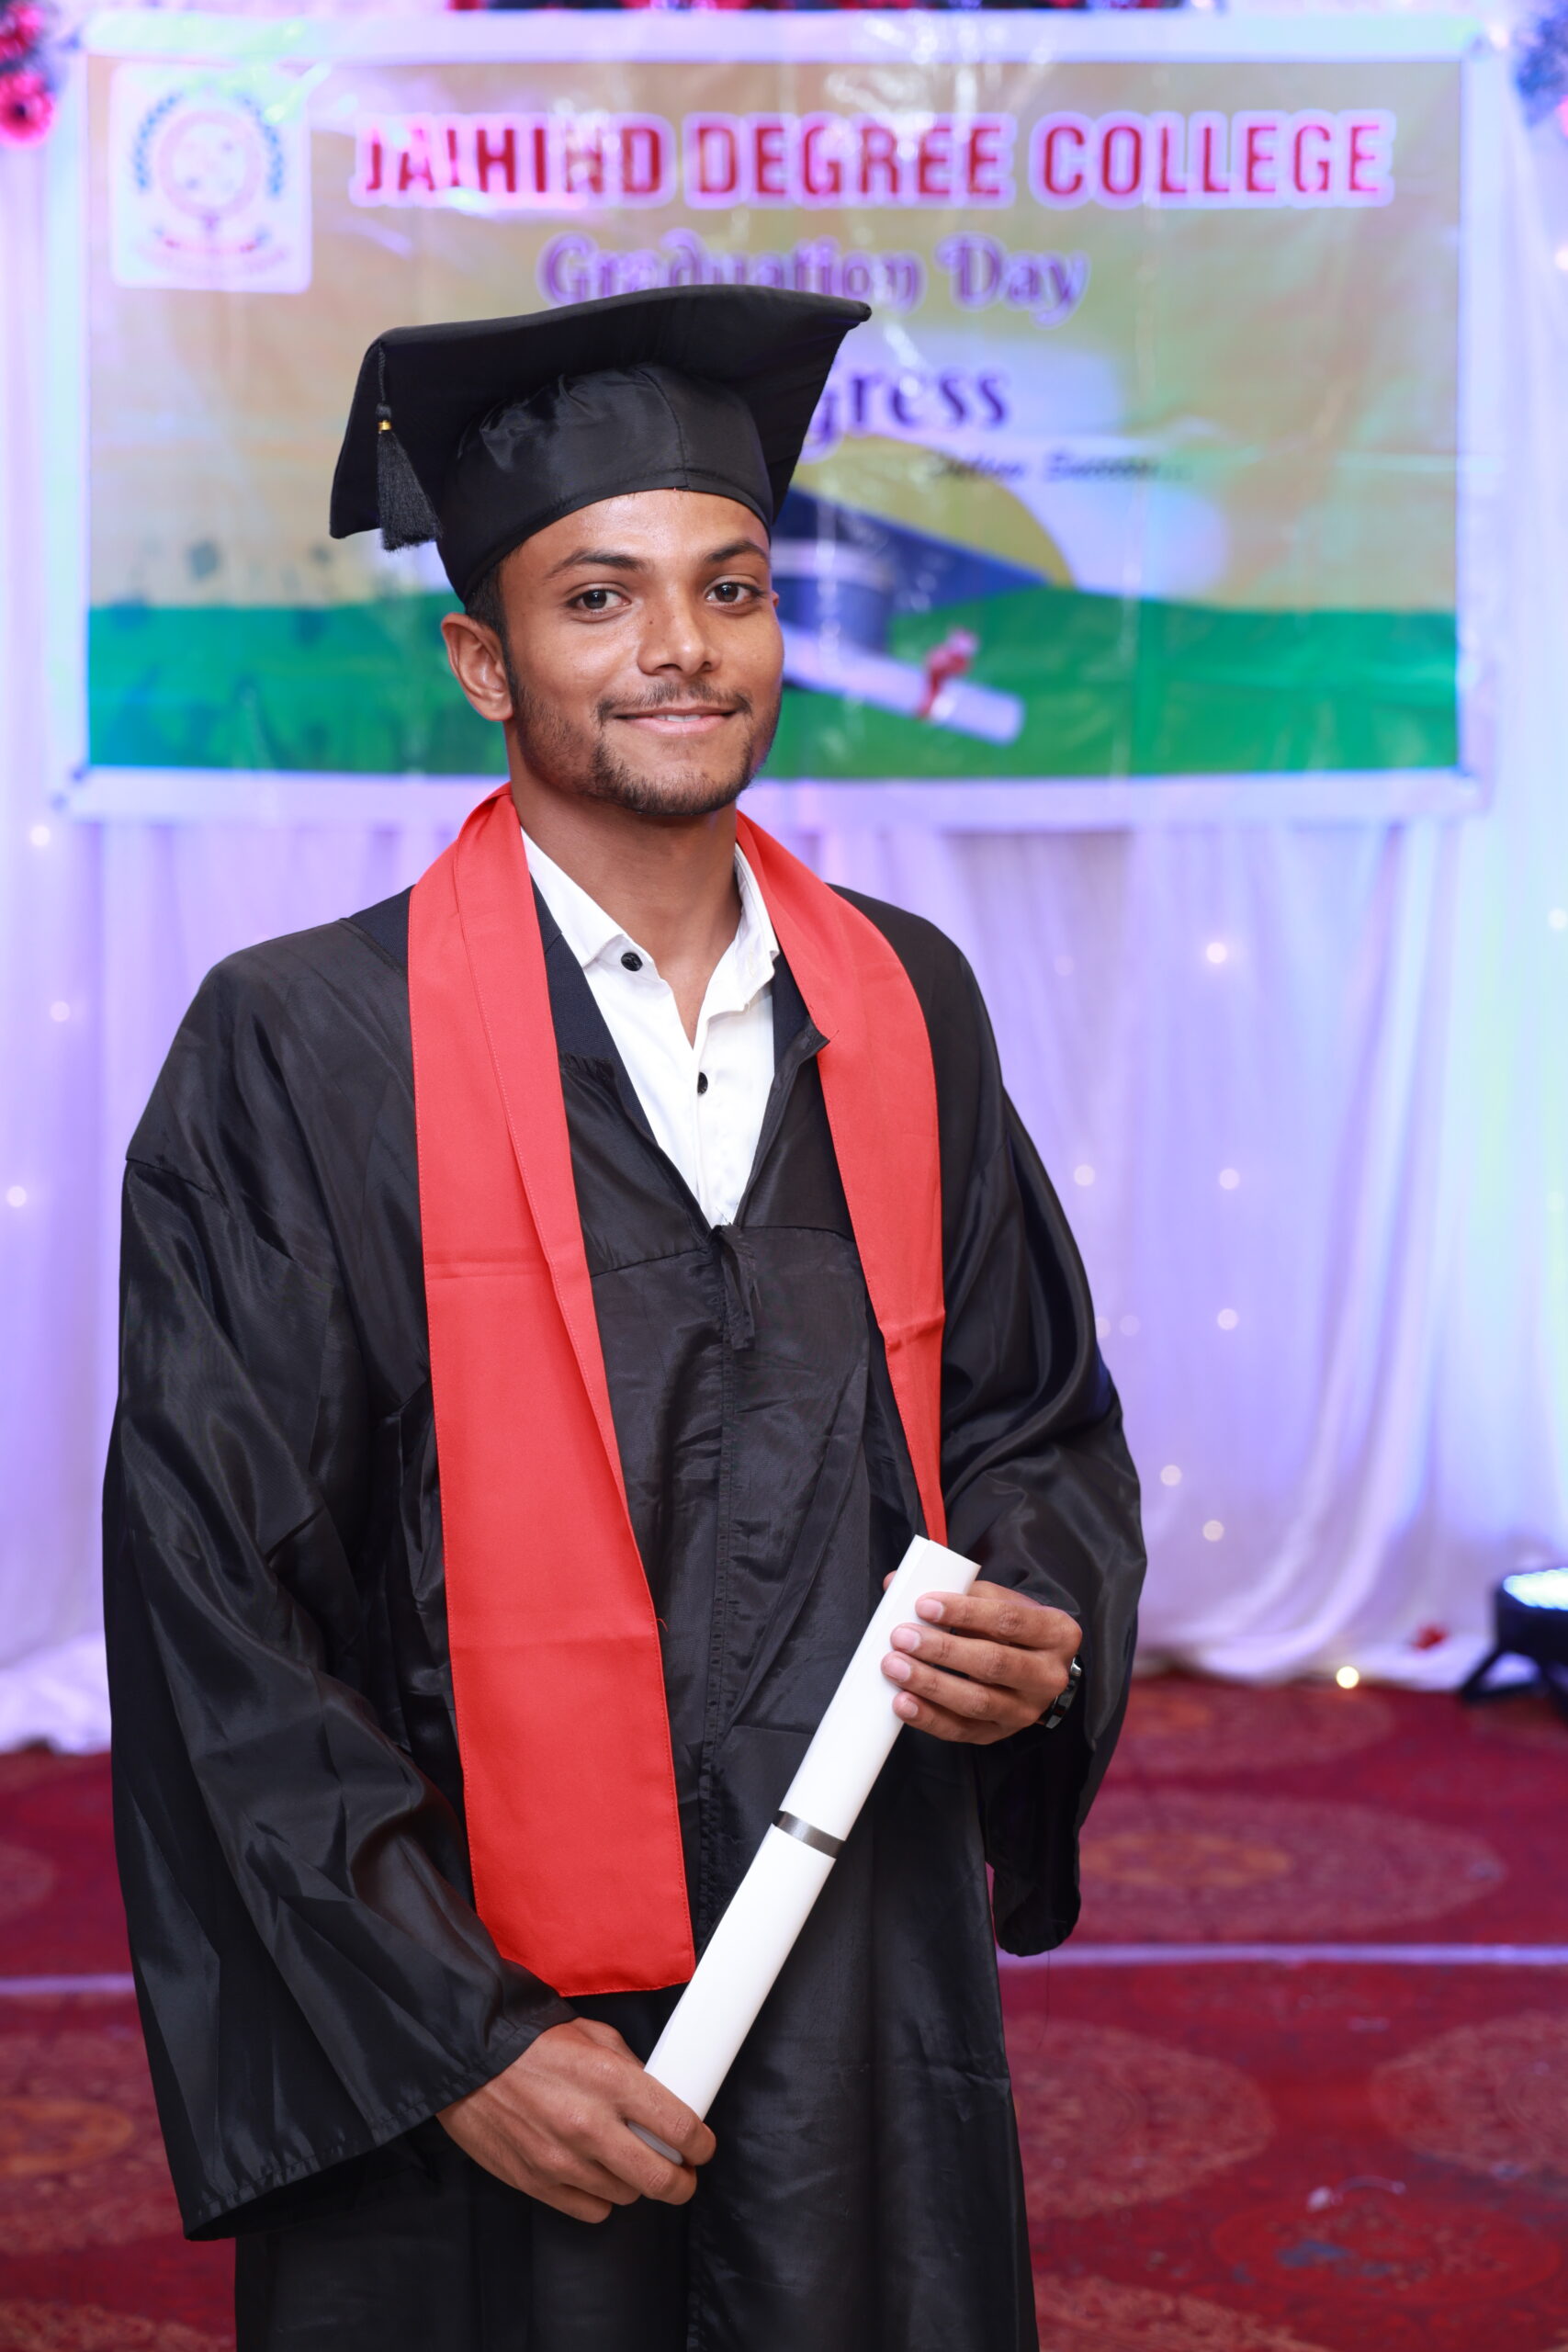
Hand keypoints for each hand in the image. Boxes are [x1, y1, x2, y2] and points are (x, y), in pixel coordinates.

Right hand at [437, 2017, 714, 2223]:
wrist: (467, 2061)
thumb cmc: (531, 2043)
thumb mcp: (593, 2035)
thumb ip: (631, 2067)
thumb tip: (659, 2097)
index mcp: (611, 2081)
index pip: (679, 2126)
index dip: (702, 2144)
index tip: (703, 2146)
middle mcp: (590, 2126)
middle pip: (661, 2179)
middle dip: (682, 2181)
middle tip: (683, 2173)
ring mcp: (562, 2161)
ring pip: (626, 2196)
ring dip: (636, 2183)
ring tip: (629, 2163)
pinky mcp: (537, 2183)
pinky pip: (591, 2210)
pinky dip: (600, 2196)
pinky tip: (596, 2174)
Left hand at [879, 1579, 1080, 1745]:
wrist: (1036, 1669)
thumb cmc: (1014, 1630)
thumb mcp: (1000, 1602)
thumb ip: (957, 1590)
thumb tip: (898, 1584)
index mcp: (1056, 1633)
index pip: (1009, 1620)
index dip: (964, 1613)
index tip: (925, 1605)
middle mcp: (1048, 1676)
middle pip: (993, 1663)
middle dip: (942, 1650)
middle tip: (903, 1636)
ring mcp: (1026, 1710)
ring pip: (977, 1701)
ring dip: (931, 1684)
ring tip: (895, 1667)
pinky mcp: (1000, 1734)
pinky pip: (962, 1730)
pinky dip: (929, 1717)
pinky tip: (903, 1702)